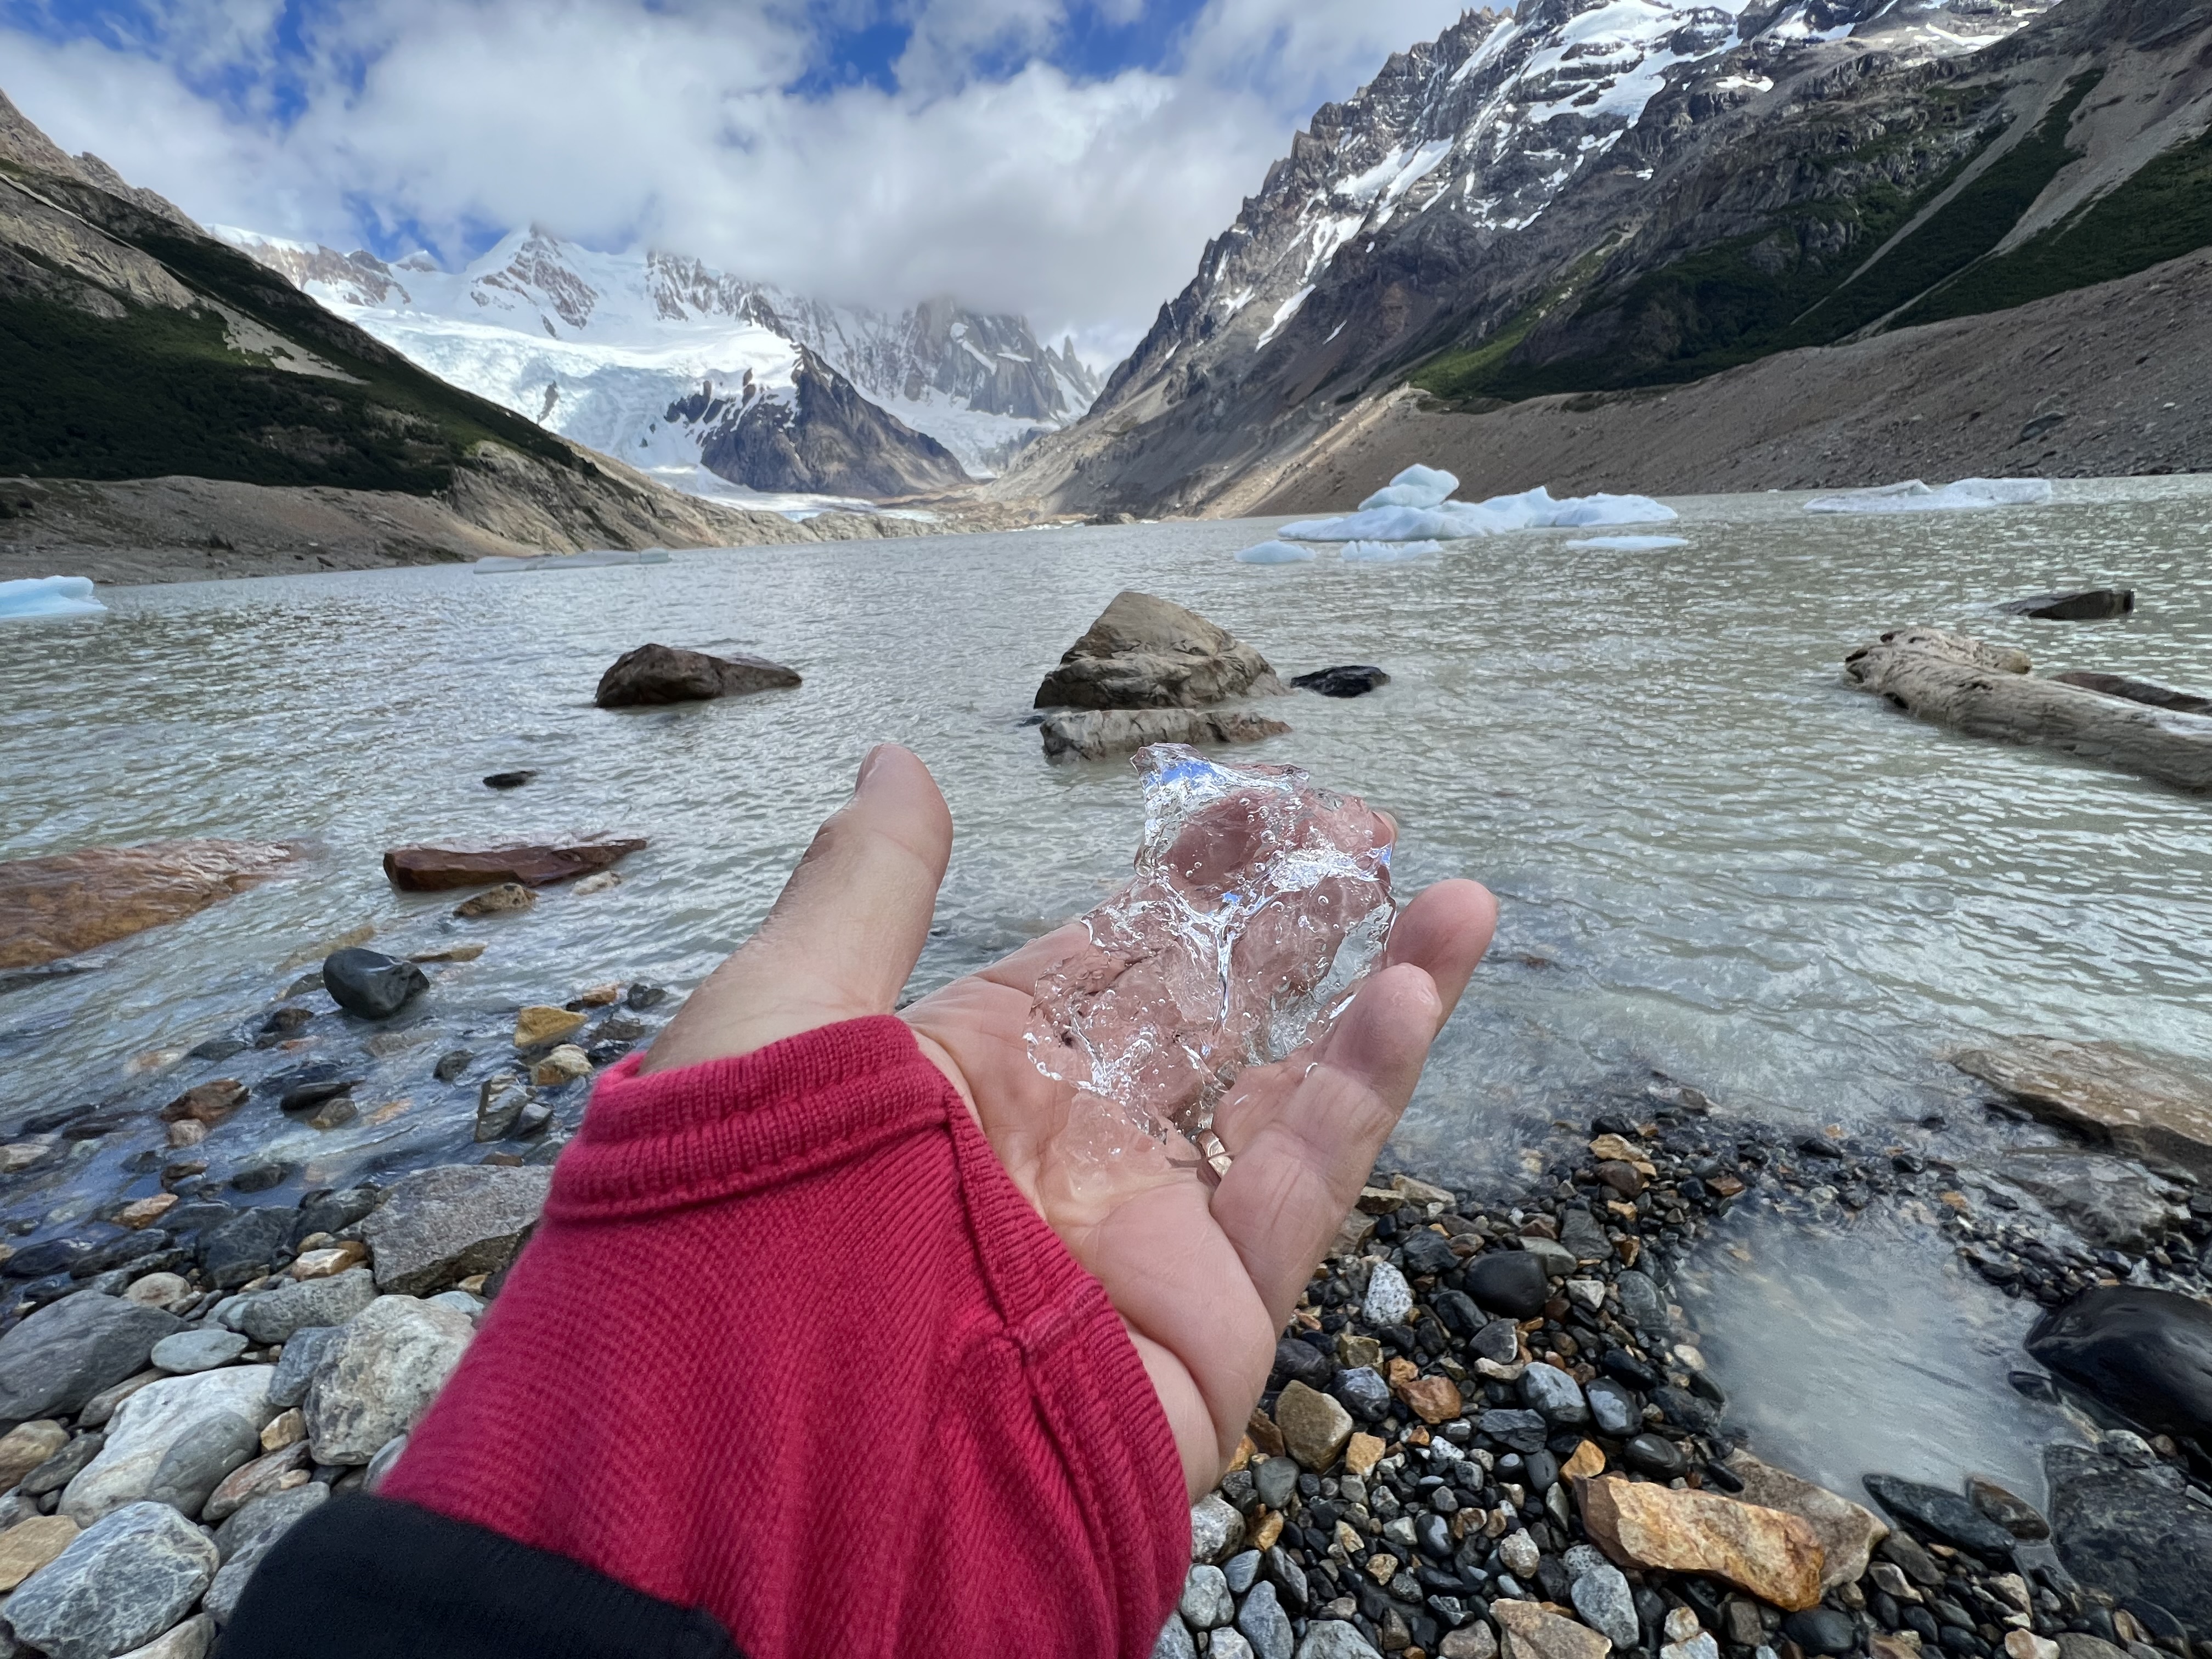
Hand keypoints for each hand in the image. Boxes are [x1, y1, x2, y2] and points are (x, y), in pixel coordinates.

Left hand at [641, 746, 1494, 1496]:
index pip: (1101, 956)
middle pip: (1205, 1008)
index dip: (1181, 878)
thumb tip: (897, 761)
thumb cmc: (744, 1215)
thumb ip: (864, 890)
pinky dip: (1367, 1088)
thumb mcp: (782, 1019)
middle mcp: (1064, 1151)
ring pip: (1283, 1091)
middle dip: (1286, 917)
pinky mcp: (1205, 1317)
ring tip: (1453, 895)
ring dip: (1375, 991)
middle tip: (1364, 823)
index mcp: (965, 1081)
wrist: (772, 1455)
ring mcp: (1140, 1233)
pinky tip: (1416, 989)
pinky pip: (1301, 1188)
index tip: (1252, 803)